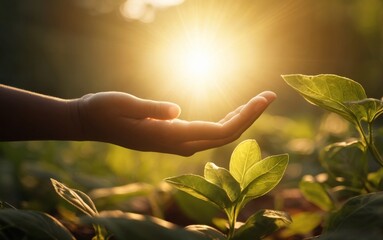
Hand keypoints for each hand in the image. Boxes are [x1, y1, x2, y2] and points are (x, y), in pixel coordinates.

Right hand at [76, 91, 275, 155]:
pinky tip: (234, 113)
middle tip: (270, 96)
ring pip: (219, 136)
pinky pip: (208, 135)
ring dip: (241, 120)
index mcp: (169, 136)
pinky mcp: (173, 138)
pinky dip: (226, 123)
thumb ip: (150, 109)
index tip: (264, 98)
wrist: (91, 123)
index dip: (245, 116)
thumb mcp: (124, 104)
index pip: (219, 131)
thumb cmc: (104, 110)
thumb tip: (178, 111)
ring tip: (258, 102)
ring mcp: (176, 143)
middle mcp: (177, 144)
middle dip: (250, 117)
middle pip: (225, 135)